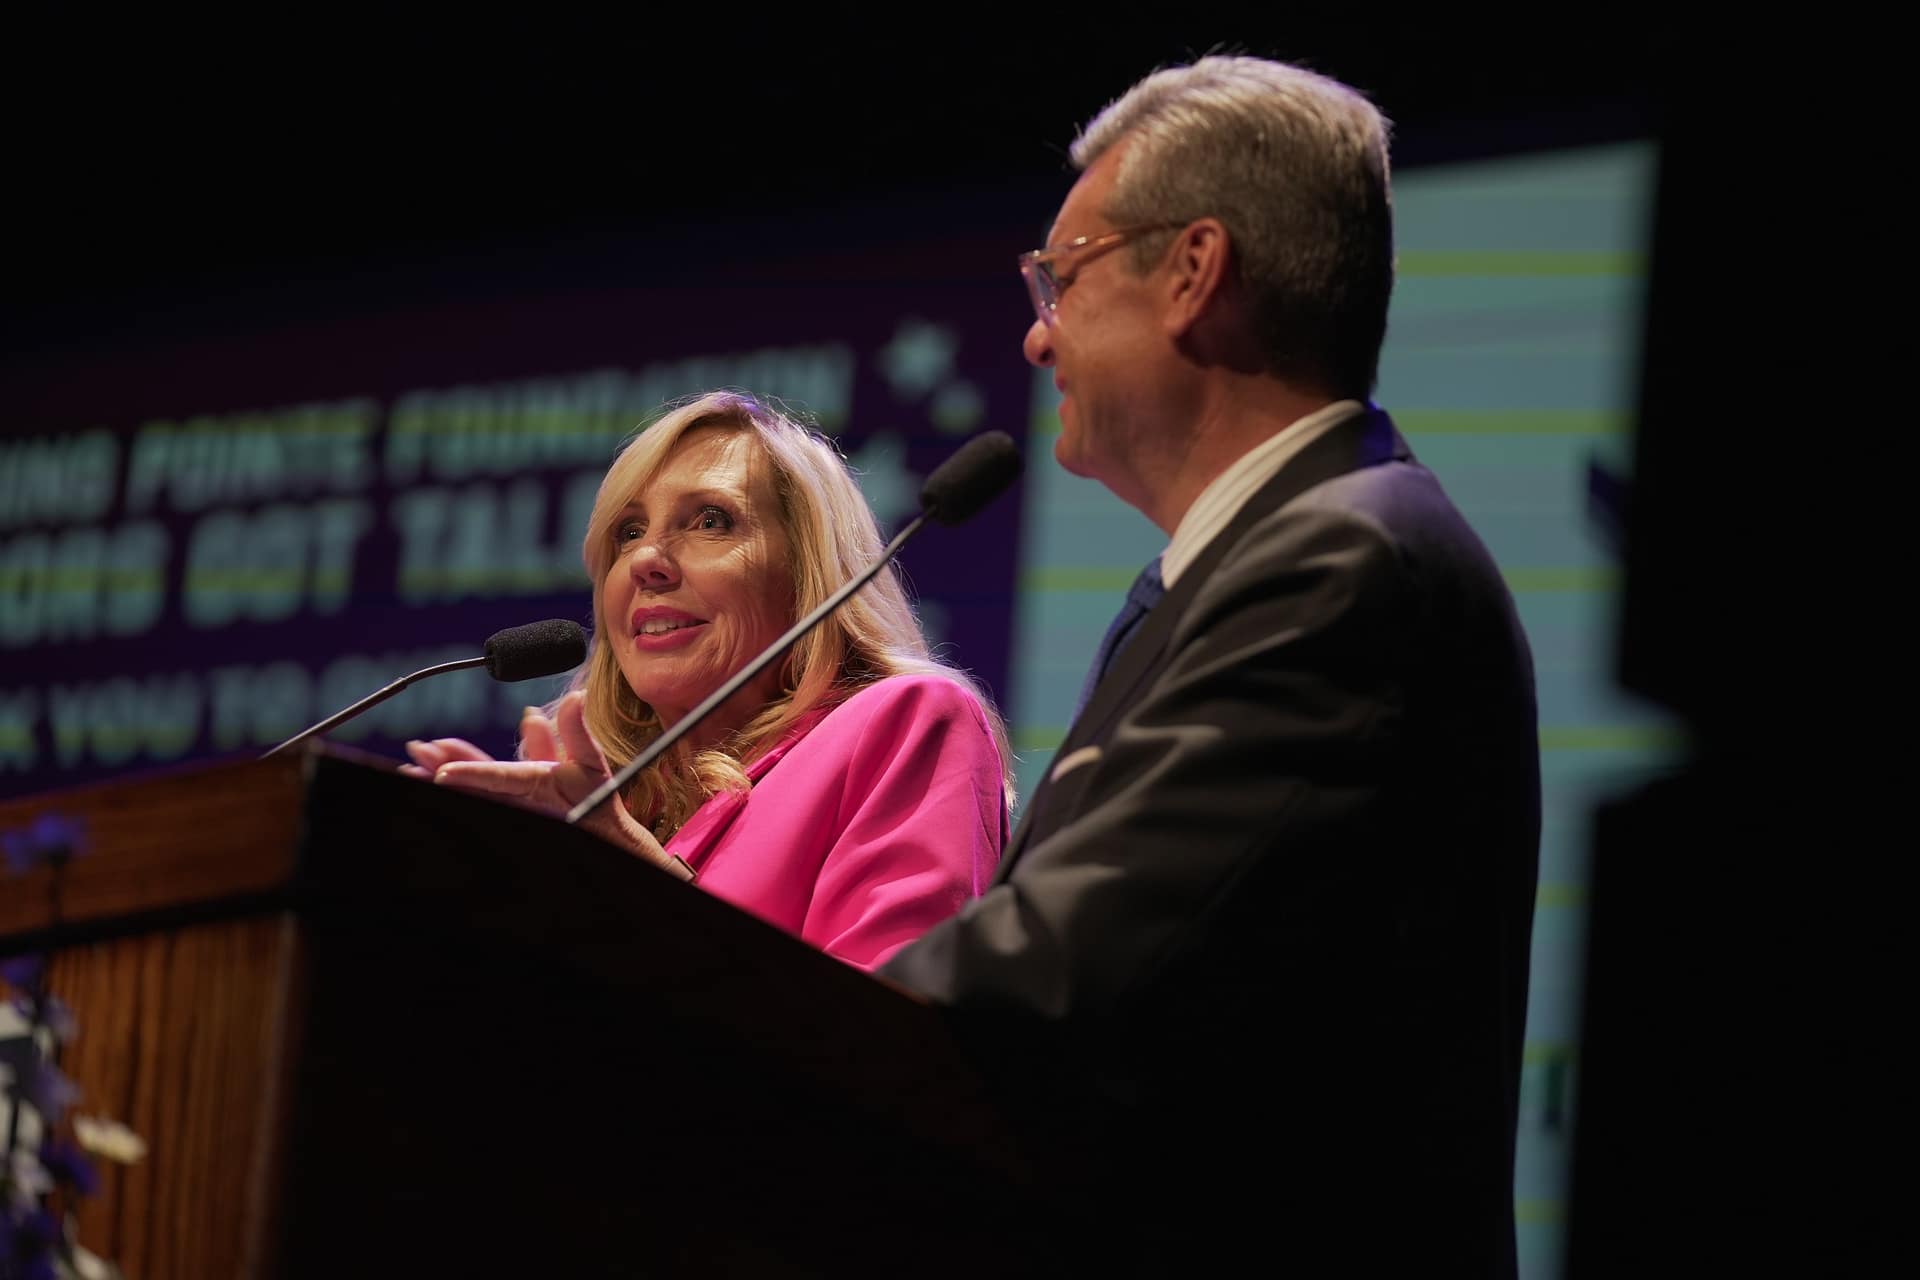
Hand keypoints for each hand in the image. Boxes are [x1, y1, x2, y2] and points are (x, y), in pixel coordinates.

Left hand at [419, 692, 680, 873]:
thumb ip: (577, 729)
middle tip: (416, 754)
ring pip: (469, 794)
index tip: (444, 772)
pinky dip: (452, 787)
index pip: (499, 778)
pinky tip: (431, 778)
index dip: (471, 773)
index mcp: (535, 785)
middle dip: (442, 769)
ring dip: (438, 778)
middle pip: (473, 787)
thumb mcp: (592, 761)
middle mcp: (518, 801)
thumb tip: (576, 696)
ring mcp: (509, 808)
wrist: (601, 835)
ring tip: (412, 767)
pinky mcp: (505, 810)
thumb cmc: (595, 798)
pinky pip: (474, 797)